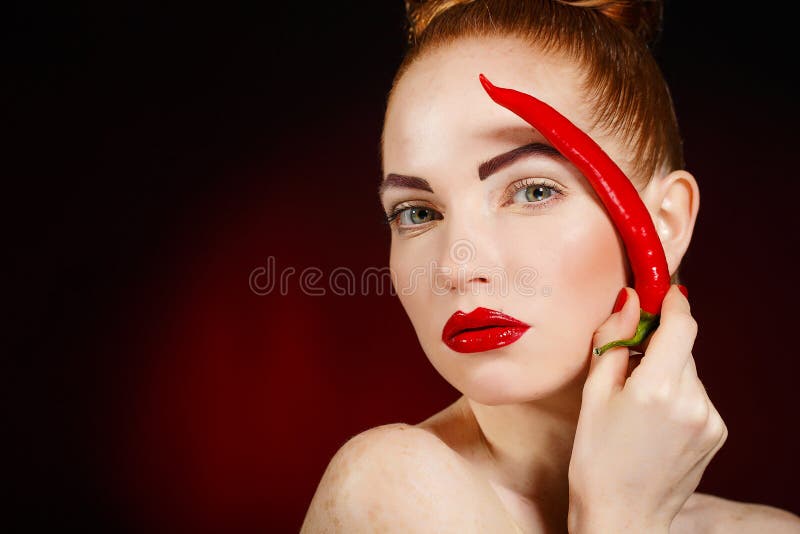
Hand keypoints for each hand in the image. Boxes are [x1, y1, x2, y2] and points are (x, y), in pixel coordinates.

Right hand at [567, 285, 727, 532]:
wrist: (622, 515)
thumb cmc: (596, 457)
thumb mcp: (593, 394)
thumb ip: (612, 341)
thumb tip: (629, 301)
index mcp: (658, 388)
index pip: (682, 324)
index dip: (673, 302)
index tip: (661, 291)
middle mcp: (693, 400)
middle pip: (682, 347)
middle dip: (659, 343)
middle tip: (629, 357)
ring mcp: (710, 419)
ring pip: (689, 372)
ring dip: (668, 371)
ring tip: (638, 401)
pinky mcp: (717, 433)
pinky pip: (697, 396)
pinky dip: (678, 394)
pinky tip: (655, 419)